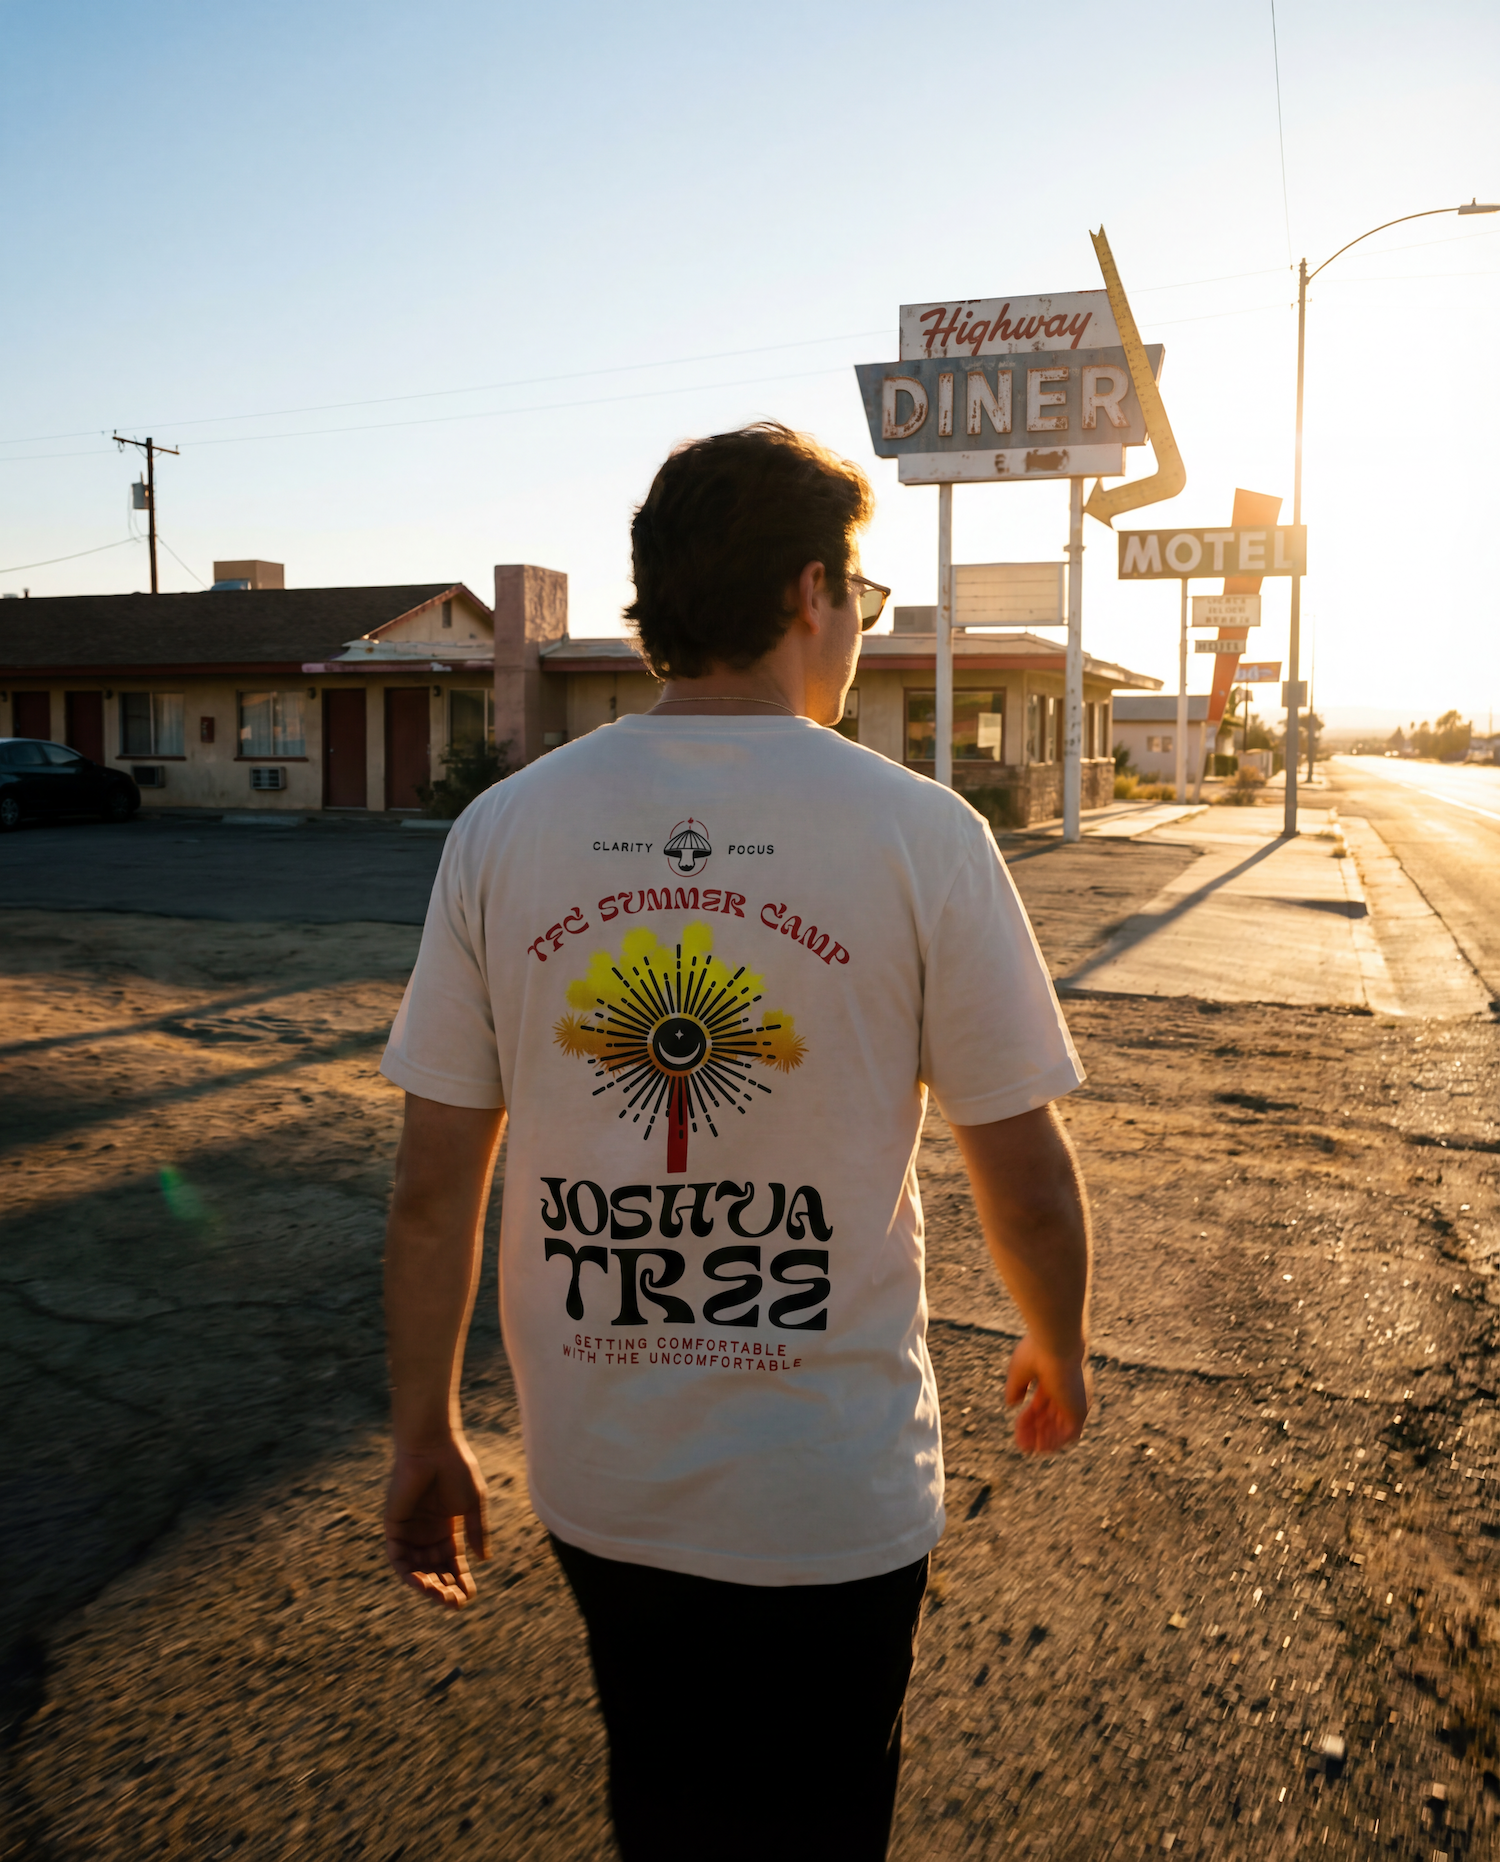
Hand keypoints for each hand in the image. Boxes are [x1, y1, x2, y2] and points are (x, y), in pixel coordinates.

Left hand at [384, 1435, 489, 1607]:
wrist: (433, 1448)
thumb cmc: (456, 1470)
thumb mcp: (473, 1504)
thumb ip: (476, 1531)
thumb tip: (483, 1560)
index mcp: (448, 1530)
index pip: (453, 1564)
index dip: (461, 1581)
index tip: (470, 1596)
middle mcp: (428, 1535)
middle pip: (435, 1571)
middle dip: (446, 1589)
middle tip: (456, 1602)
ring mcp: (411, 1532)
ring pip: (417, 1571)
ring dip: (428, 1586)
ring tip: (441, 1595)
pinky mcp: (395, 1528)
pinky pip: (398, 1559)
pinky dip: (408, 1574)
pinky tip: (423, 1583)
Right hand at [1004, 1334, 1090, 1453]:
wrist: (1056, 1343)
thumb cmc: (1036, 1351)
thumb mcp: (1019, 1371)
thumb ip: (1015, 1388)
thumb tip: (1012, 1404)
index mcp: (1054, 1379)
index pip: (1042, 1404)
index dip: (1029, 1417)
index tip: (1017, 1427)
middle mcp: (1066, 1392)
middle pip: (1050, 1417)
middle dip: (1035, 1431)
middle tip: (1021, 1443)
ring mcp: (1074, 1401)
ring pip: (1059, 1427)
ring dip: (1044, 1439)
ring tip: (1028, 1448)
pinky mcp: (1079, 1409)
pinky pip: (1070, 1433)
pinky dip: (1056, 1441)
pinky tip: (1040, 1447)